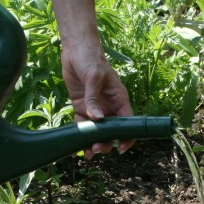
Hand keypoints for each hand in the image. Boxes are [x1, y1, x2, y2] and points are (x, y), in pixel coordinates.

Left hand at [61, 43, 134, 157]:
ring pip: (97, 131)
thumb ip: (94, 98)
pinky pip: (82, 125)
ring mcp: (95, 108)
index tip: (121, 148)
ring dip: (93, 143)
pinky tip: (76, 146)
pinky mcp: (81, 107)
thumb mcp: (94, 76)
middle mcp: (109, 106)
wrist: (75, 49)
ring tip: (87, 153)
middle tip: (96, 149)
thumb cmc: (90, 59)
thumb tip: (96, 119)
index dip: (127, 136)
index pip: (128, 122)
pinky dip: (80, 136)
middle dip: (106, 143)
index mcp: (119, 99)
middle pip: (111, 131)